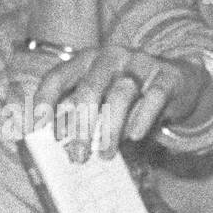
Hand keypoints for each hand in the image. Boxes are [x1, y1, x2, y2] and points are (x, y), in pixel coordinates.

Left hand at [33, 45, 207, 159]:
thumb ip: (78, 113)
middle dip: (80, 126)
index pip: (58, 76)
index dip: (44, 101)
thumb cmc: (125, 92)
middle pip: (89, 89)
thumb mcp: (100, 96)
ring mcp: (139, 63)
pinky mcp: (166, 76)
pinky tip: (135, 137)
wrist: (175, 78)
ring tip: (104, 155)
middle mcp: (109, 56)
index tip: (37, 128)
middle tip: (76, 156)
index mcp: (84, 59)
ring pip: (121, 94)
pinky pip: (154, 97)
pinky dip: (142, 119)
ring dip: (110, 129)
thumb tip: (58, 142)